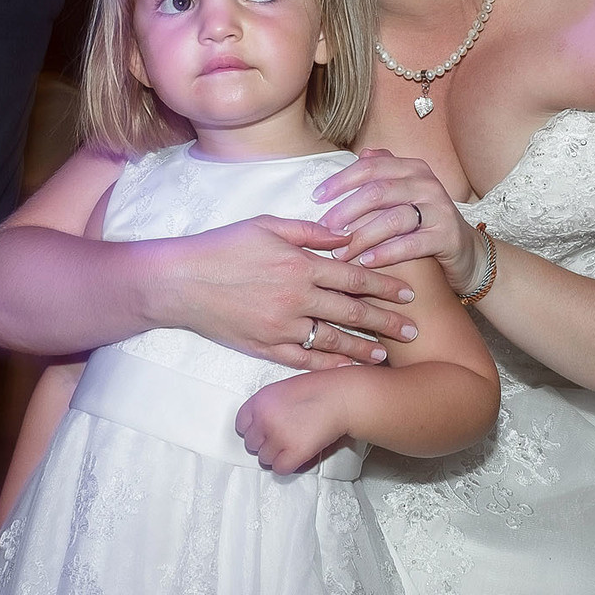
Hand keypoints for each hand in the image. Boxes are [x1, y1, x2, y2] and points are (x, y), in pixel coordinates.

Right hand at [165, 215, 419, 370]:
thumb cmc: (222, 247)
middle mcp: (296, 298)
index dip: (384, 286)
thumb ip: (309, 231)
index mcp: (299, 264)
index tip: (408, 294)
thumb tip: (345, 234)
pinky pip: (304, 360)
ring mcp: (281, 327)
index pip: (353, 276)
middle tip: (414, 330)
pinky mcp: (265, 347)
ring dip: (363, 348)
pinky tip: (346, 368)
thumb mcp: (266, 226)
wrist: (180, 282)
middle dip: (387, 322)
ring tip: (386, 354)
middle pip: (352, 312)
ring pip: (333, 341)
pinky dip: (329, 364)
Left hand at [235, 372, 353, 474]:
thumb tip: (261, 425)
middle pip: (251, 444)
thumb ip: (268, 407)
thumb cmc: (320, 389)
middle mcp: (264, 420)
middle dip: (265, 443)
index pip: (241, 425)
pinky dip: (288, 465)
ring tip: (293, 444)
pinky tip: (297, 455)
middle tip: (282, 438)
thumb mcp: (283, 389)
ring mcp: (278, 437)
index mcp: (259, 401)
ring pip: (264, 458)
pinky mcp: (294, 452)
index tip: (263, 431)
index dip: (254, 429)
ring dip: (277, 455)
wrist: (341, 396)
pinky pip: (280, 469)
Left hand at [315, 150, 475, 293]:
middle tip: (324, 229)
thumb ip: (385, 174)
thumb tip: (362, 154)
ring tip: (340, 252)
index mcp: (412, 168)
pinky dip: (385, 253)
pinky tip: (366, 262)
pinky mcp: (447, 235)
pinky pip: (411, 243)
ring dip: (361, 236)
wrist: (467, 253)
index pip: (369, 167)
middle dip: (346, 211)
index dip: (340, 181)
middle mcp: (426, 183)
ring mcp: (439, 208)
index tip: (316, 198)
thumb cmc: (425, 224)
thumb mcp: (406, 195)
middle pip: (378, 192)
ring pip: (393, 218)